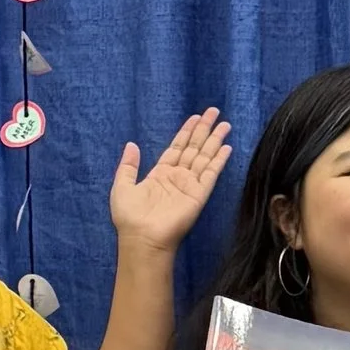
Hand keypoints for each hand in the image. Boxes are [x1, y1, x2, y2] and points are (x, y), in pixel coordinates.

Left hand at [111, 109, 233, 257]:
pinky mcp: (198, 195)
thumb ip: (128, 165)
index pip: (177, 147)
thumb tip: (132, 144)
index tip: (195, 117)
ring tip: (224, 124)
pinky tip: (226, 147)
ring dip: (214, 140)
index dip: (186, 131)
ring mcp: (189, 185)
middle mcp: (177, 177)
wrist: (142, 239)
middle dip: (204, 129)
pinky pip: (211, 174)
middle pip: (194, 148)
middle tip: (214, 111)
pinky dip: (219, 160)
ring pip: (204, 157)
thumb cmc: (130, 217)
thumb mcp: (122, 186)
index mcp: (160, 174)